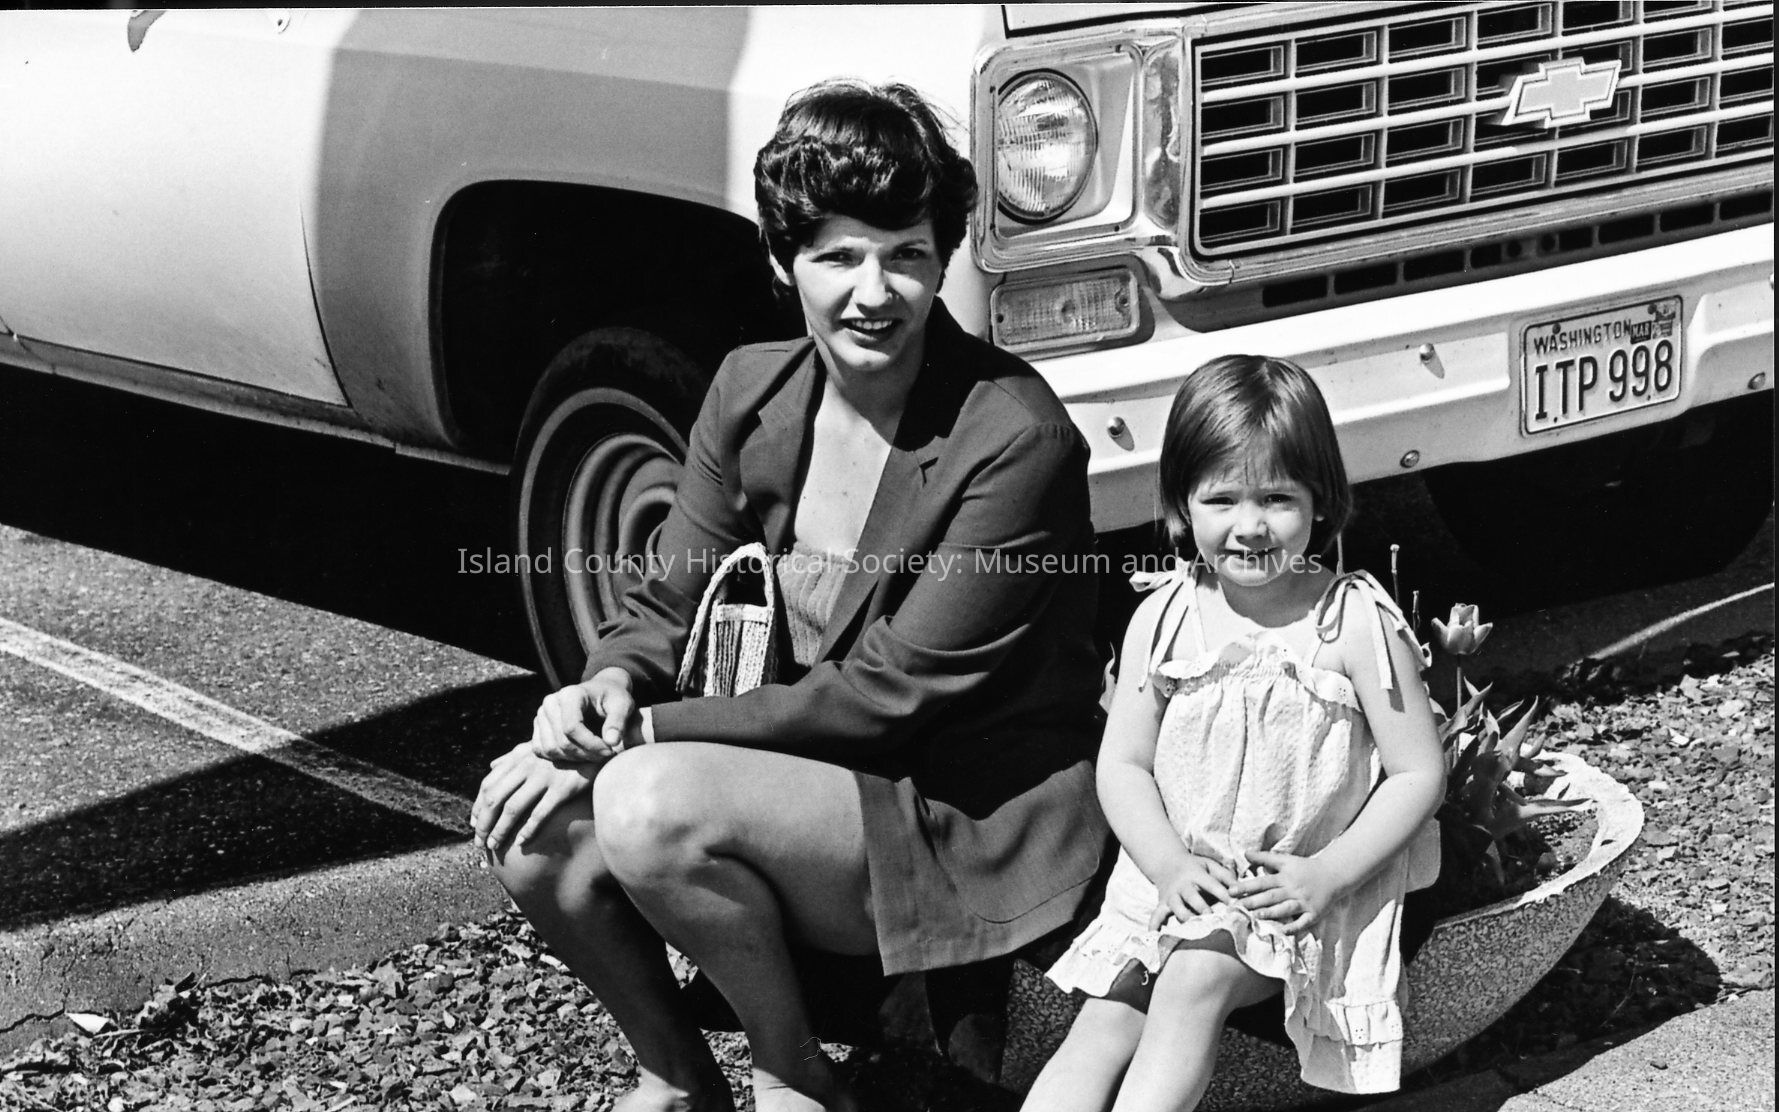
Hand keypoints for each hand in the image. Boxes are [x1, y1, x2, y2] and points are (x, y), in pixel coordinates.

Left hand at [471, 743, 597, 855]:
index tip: (474, 825)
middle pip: (495, 798)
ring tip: (494, 846)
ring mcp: (545, 777)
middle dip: (484, 823)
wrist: (597, 746)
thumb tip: (492, 766)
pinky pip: (540, 813)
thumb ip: (514, 756)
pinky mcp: (563, 788)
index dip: (478, 807)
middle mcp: (527, 766)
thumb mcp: (538, 746)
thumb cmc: (566, 749)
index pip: (488, 784)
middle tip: (479, 842)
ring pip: (512, 808)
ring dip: (500, 830)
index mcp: (519, 758)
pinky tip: (521, 843)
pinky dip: (528, 830)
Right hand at [529, 668, 639, 762]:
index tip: (610, 750)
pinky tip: (580, 753)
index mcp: (570, 694)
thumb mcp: (623, 705)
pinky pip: (542, 751)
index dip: (591, 745)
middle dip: (586, 754)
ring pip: (551, 749)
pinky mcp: (538, 727)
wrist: (600, 693)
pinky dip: (561, 758)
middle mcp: (550, 702)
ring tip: (594, 754)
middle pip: (561, 741)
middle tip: (606, 754)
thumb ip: (618, 722)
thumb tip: (612, 742)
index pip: (572, 728)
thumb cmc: (613, 699)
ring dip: (574, 759)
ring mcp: (541, 715)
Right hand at [1147, 854, 1237, 929]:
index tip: (1235, 905)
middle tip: (1215, 919)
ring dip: (1185, 918)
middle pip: (1192, 897)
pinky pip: (1156, 915)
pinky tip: (1155, 934)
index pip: (1211, 884)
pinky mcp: (1163, 904)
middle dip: (1203, 909)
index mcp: (1195, 874)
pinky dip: (1155, 924)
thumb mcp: (1210, 865)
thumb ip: (1226, 876)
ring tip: (1195, 929)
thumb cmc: (1195, 867)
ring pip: (1177, 908)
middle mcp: (1182, 886)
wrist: (1167, 863)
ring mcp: (1171, 896)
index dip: (1223, 894)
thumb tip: (1239, 890)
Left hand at [1232, 849, 1345, 934]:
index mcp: (1285, 877)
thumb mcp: (1286, 860)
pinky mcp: (1314, 913)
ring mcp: (1304, 902)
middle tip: (1237, 906)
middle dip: (1254, 901)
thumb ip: (1265, 857)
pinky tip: (1283, 931)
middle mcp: (1293, 889)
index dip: (1246, 886)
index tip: (1231, 891)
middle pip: (1271, 896)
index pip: (1262, 882)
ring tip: (1255, 917)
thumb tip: (1245, 853)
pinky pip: (1303, 921)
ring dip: (1271, 912)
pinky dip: (1294, 926)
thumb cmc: (1305, 868)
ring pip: (1285, 908)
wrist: (1333, 875)